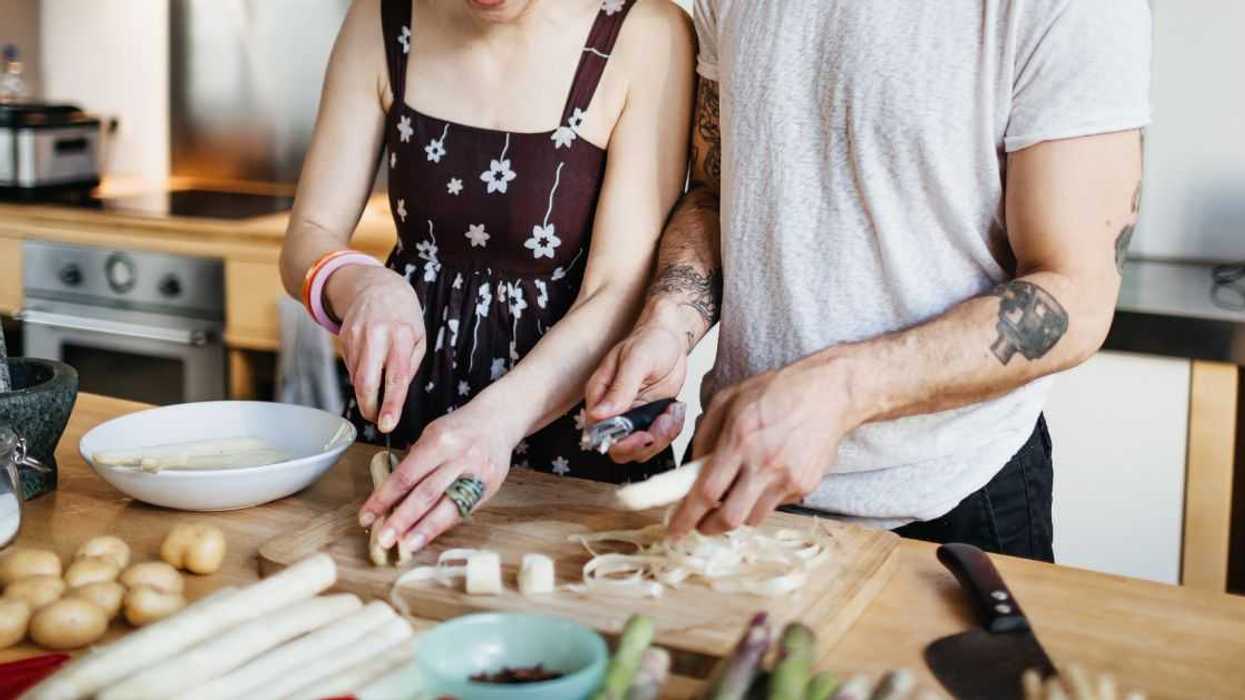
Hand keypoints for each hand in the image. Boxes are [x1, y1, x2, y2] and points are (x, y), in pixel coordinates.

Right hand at [328, 264, 424, 432]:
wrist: (375, 286)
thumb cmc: (404, 315)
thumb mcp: (418, 337)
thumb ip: (410, 365)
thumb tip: (398, 393)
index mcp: (400, 337)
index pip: (396, 377)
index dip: (390, 404)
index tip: (386, 425)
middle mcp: (375, 337)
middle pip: (366, 382)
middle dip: (369, 408)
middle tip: (376, 420)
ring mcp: (356, 337)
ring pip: (356, 378)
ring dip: (365, 393)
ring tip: (377, 394)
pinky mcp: (343, 339)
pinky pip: (351, 367)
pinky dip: (360, 375)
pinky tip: (370, 367)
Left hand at [359, 399, 516, 550]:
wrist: (500, 419)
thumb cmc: (460, 428)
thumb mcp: (432, 434)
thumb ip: (416, 462)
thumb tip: (392, 495)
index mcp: (439, 441)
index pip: (406, 475)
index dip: (384, 498)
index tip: (367, 516)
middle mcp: (459, 457)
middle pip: (426, 494)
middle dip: (402, 520)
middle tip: (384, 539)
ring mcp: (477, 474)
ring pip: (447, 507)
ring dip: (424, 529)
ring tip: (406, 546)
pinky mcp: (490, 487)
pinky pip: (463, 510)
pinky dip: (443, 525)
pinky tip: (430, 535)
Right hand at [584, 320, 688, 462]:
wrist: (670, 336)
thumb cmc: (650, 341)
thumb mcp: (636, 361)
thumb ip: (620, 389)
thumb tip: (599, 415)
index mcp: (599, 396)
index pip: (600, 434)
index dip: (621, 443)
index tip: (644, 435)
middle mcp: (612, 411)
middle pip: (620, 449)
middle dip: (646, 444)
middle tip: (664, 423)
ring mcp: (632, 416)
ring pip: (641, 449)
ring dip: (662, 437)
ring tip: (672, 411)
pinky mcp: (649, 418)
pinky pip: (658, 439)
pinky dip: (671, 430)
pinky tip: (676, 409)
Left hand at [670, 357, 858, 535]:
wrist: (829, 393)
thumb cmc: (776, 391)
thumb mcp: (728, 399)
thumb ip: (704, 435)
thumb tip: (691, 468)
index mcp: (739, 440)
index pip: (707, 492)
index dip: (687, 517)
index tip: (675, 530)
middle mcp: (763, 463)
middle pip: (730, 518)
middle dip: (710, 527)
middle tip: (702, 523)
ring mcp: (787, 478)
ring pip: (753, 518)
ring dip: (738, 513)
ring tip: (736, 493)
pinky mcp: (805, 485)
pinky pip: (775, 506)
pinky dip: (763, 500)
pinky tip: (766, 477)